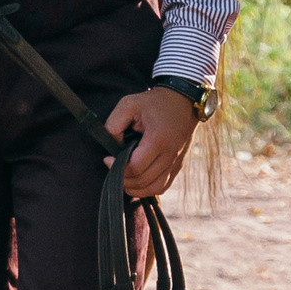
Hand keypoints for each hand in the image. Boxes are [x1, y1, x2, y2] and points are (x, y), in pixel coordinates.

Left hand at [105, 83, 198, 201]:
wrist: (183, 100)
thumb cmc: (154, 102)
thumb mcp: (128, 104)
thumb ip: (114, 124)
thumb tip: (112, 147)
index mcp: (158, 140)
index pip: (135, 168)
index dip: (116, 168)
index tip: (107, 158)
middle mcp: (170, 154)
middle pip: (143, 181)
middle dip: (123, 179)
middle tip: (113, 167)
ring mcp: (176, 162)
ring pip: (154, 189)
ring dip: (136, 188)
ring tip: (123, 178)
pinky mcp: (178, 165)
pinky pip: (163, 186)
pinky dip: (149, 189)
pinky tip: (138, 181)